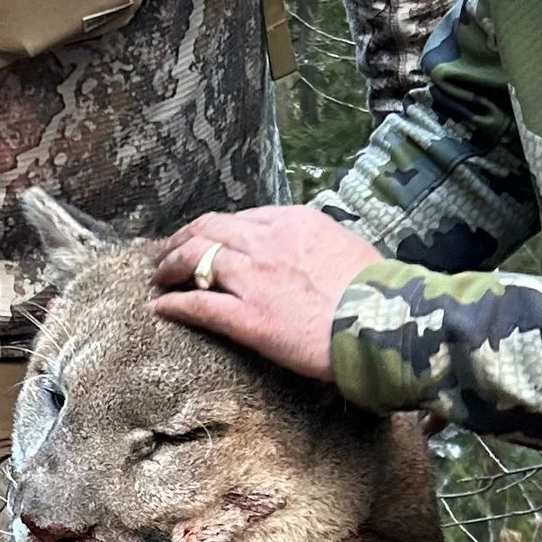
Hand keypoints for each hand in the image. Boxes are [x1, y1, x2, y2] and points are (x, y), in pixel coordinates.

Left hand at [151, 206, 375, 382]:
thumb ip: (317, 243)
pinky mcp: (247, 317)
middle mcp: (267, 241)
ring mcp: (254, 278)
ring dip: (170, 266)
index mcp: (293, 221)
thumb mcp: (346, 246)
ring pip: (194, 259)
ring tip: (158, 276)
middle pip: (208, 229)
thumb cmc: (376, 291)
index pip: (240, 218)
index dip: (216, 228)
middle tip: (167, 253)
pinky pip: (197, 305)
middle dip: (182, 239)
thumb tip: (309, 250)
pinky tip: (159, 307)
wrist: (383, 323)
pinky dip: (173, 304)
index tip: (206, 238)